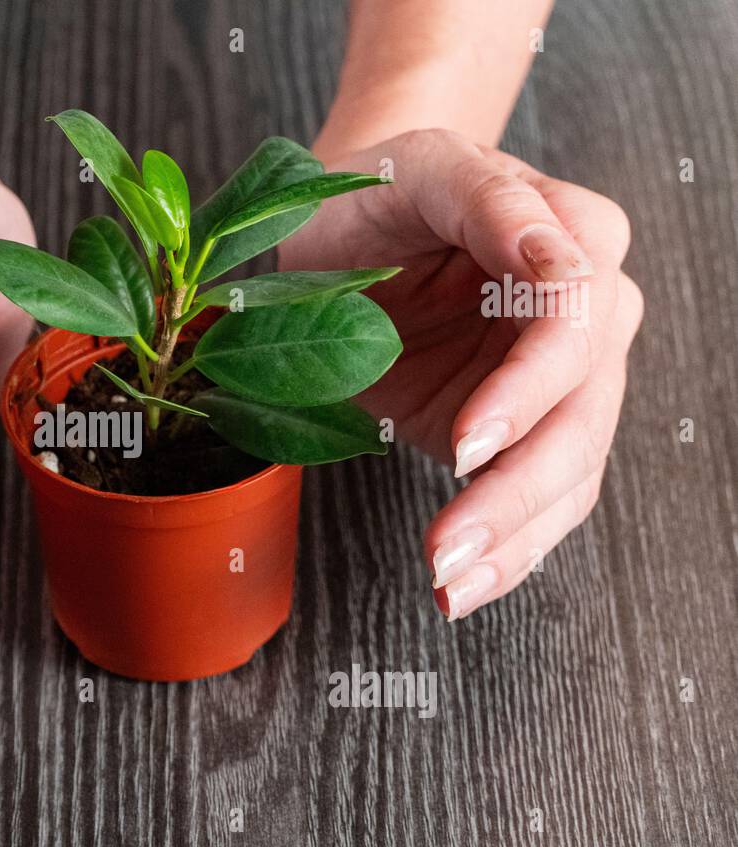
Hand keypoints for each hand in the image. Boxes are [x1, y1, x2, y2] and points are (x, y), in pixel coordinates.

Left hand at [278, 129, 641, 620]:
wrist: (349, 227)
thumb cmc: (376, 191)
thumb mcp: (417, 170)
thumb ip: (488, 202)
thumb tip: (560, 262)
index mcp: (572, 234)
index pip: (575, 321)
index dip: (527, 390)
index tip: (467, 445)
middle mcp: (588, 309)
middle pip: (582, 412)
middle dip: (517, 490)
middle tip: (447, 547)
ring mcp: (560, 377)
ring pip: (570, 469)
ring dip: (513, 536)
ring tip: (450, 583)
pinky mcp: (521, 427)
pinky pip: (539, 496)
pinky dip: (507, 548)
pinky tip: (467, 584)